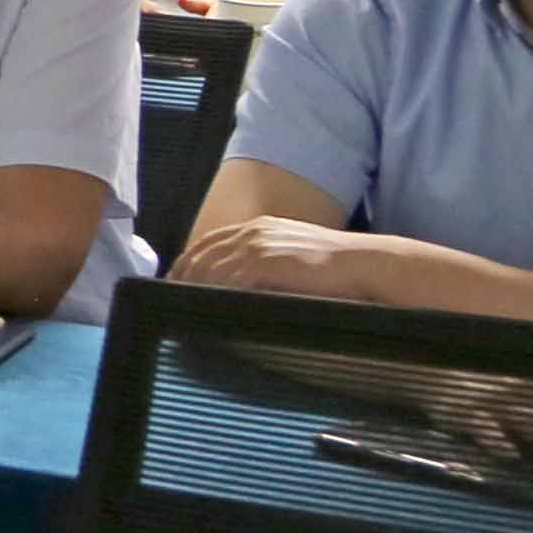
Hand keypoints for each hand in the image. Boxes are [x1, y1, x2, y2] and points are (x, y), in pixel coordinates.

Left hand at [167, 213, 380, 301]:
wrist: (363, 263)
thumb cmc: (334, 268)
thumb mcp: (293, 256)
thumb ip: (266, 264)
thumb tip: (243, 285)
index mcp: (260, 227)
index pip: (210, 241)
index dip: (189, 260)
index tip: (175, 278)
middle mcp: (254, 231)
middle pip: (203, 253)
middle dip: (183, 274)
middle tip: (169, 296)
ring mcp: (260, 245)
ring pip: (212, 266)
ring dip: (193, 286)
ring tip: (180, 304)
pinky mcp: (267, 262)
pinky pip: (229, 278)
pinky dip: (214, 291)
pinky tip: (205, 305)